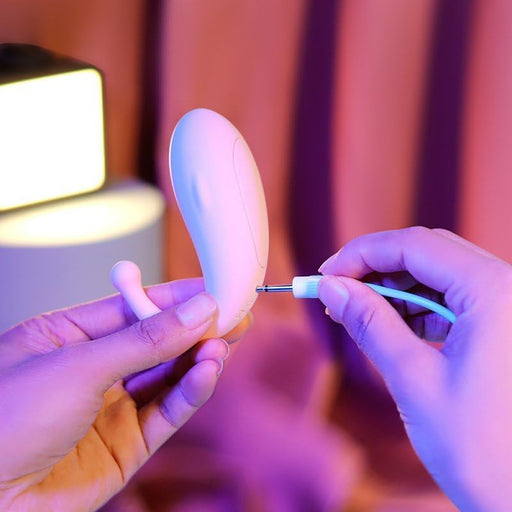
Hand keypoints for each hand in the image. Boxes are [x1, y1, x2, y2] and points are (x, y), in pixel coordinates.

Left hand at [0, 279, 243, 511]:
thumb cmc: (2, 423)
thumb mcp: (78, 365)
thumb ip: (145, 340)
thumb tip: (198, 310)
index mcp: (69, 337)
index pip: (135, 306)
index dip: (177, 297)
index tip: (216, 288)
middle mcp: (93, 370)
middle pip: (157, 342)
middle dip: (197, 328)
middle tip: (236, 314)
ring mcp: (110, 408)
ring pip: (167, 377)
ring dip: (198, 359)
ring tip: (223, 343)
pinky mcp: (126, 446)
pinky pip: (167, 413)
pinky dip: (191, 392)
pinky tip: (207, 372)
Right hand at [318, 227, 511, 511]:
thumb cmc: (485, 453)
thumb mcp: (413, 380)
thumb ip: (370, 324)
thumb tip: (332, 288)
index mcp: (494, 293)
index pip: (414, 246)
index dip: (361, 254)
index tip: (326, 275)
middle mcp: (507, 289)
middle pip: (427, 253)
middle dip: (375, 268)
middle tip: (336, 291)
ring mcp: (507, 307)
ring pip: (438, 274)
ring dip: (394, 288)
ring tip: (356, 311)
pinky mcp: (503, 326)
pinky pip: (452, 299)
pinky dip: (416, 307)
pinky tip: (390, 324)